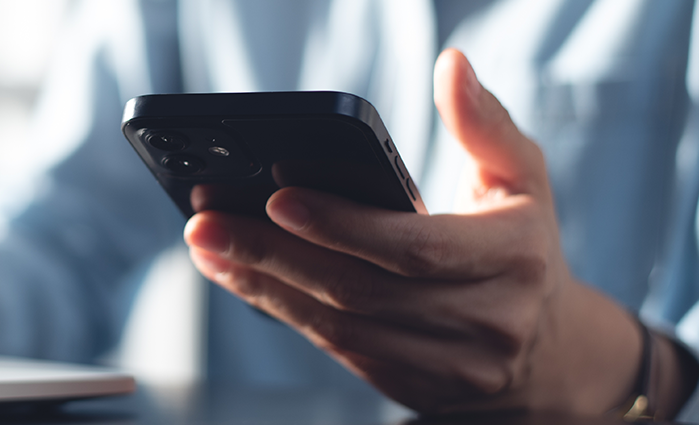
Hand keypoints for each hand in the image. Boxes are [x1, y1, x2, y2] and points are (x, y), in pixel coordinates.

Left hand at [184, 50, 660, 414]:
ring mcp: (450, 365)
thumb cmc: (522, 244)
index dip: (341, 225)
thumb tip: (453, 67)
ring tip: (210, 249)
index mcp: (512, 259)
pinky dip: (283, 312)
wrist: (552, 351)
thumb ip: (484, 123)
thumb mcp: (520, 178)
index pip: (413, 246)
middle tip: (208, 224)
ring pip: (339, 328)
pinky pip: (336, 350)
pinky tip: (243, 280)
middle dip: (273, 255)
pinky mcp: (413, 388)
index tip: (276, 196)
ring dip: (264, 288)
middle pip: (360, 291)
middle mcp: (486, 320)